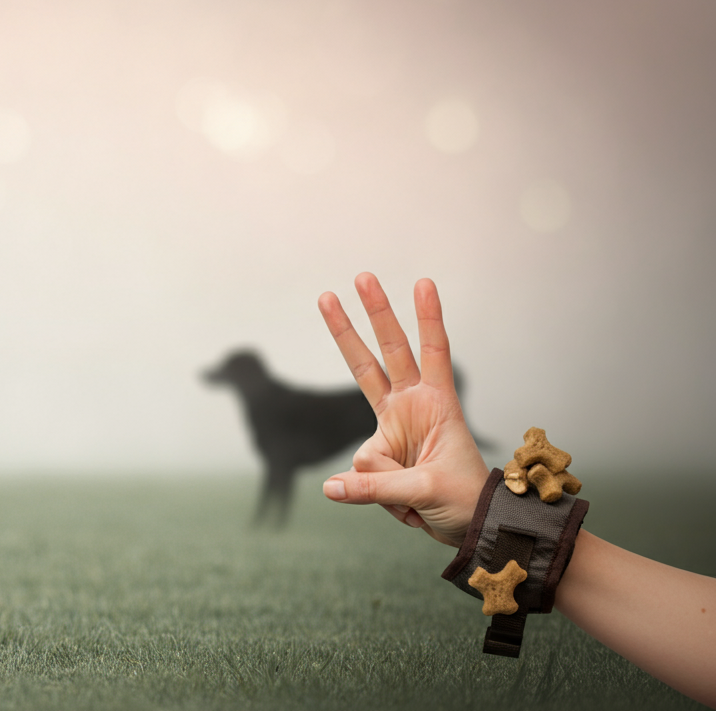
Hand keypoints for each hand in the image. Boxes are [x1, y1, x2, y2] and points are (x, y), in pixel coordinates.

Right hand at [317, 273, 488, 546]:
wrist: (471, 526)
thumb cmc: (465, 499)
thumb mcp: (426, 490)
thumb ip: (376, 487)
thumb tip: (330, 486)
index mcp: (438, 405)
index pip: (435, 353)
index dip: (429, 318)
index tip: (423, 283)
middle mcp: (412, 406)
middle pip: (388, 350)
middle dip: (374, 312)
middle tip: (361, 276)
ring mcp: (393, 426)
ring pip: (362, 386)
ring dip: (346, 349)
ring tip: (365, 394)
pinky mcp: (378, 452)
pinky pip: (359, 469)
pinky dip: (376, 493)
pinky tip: (405, 504)